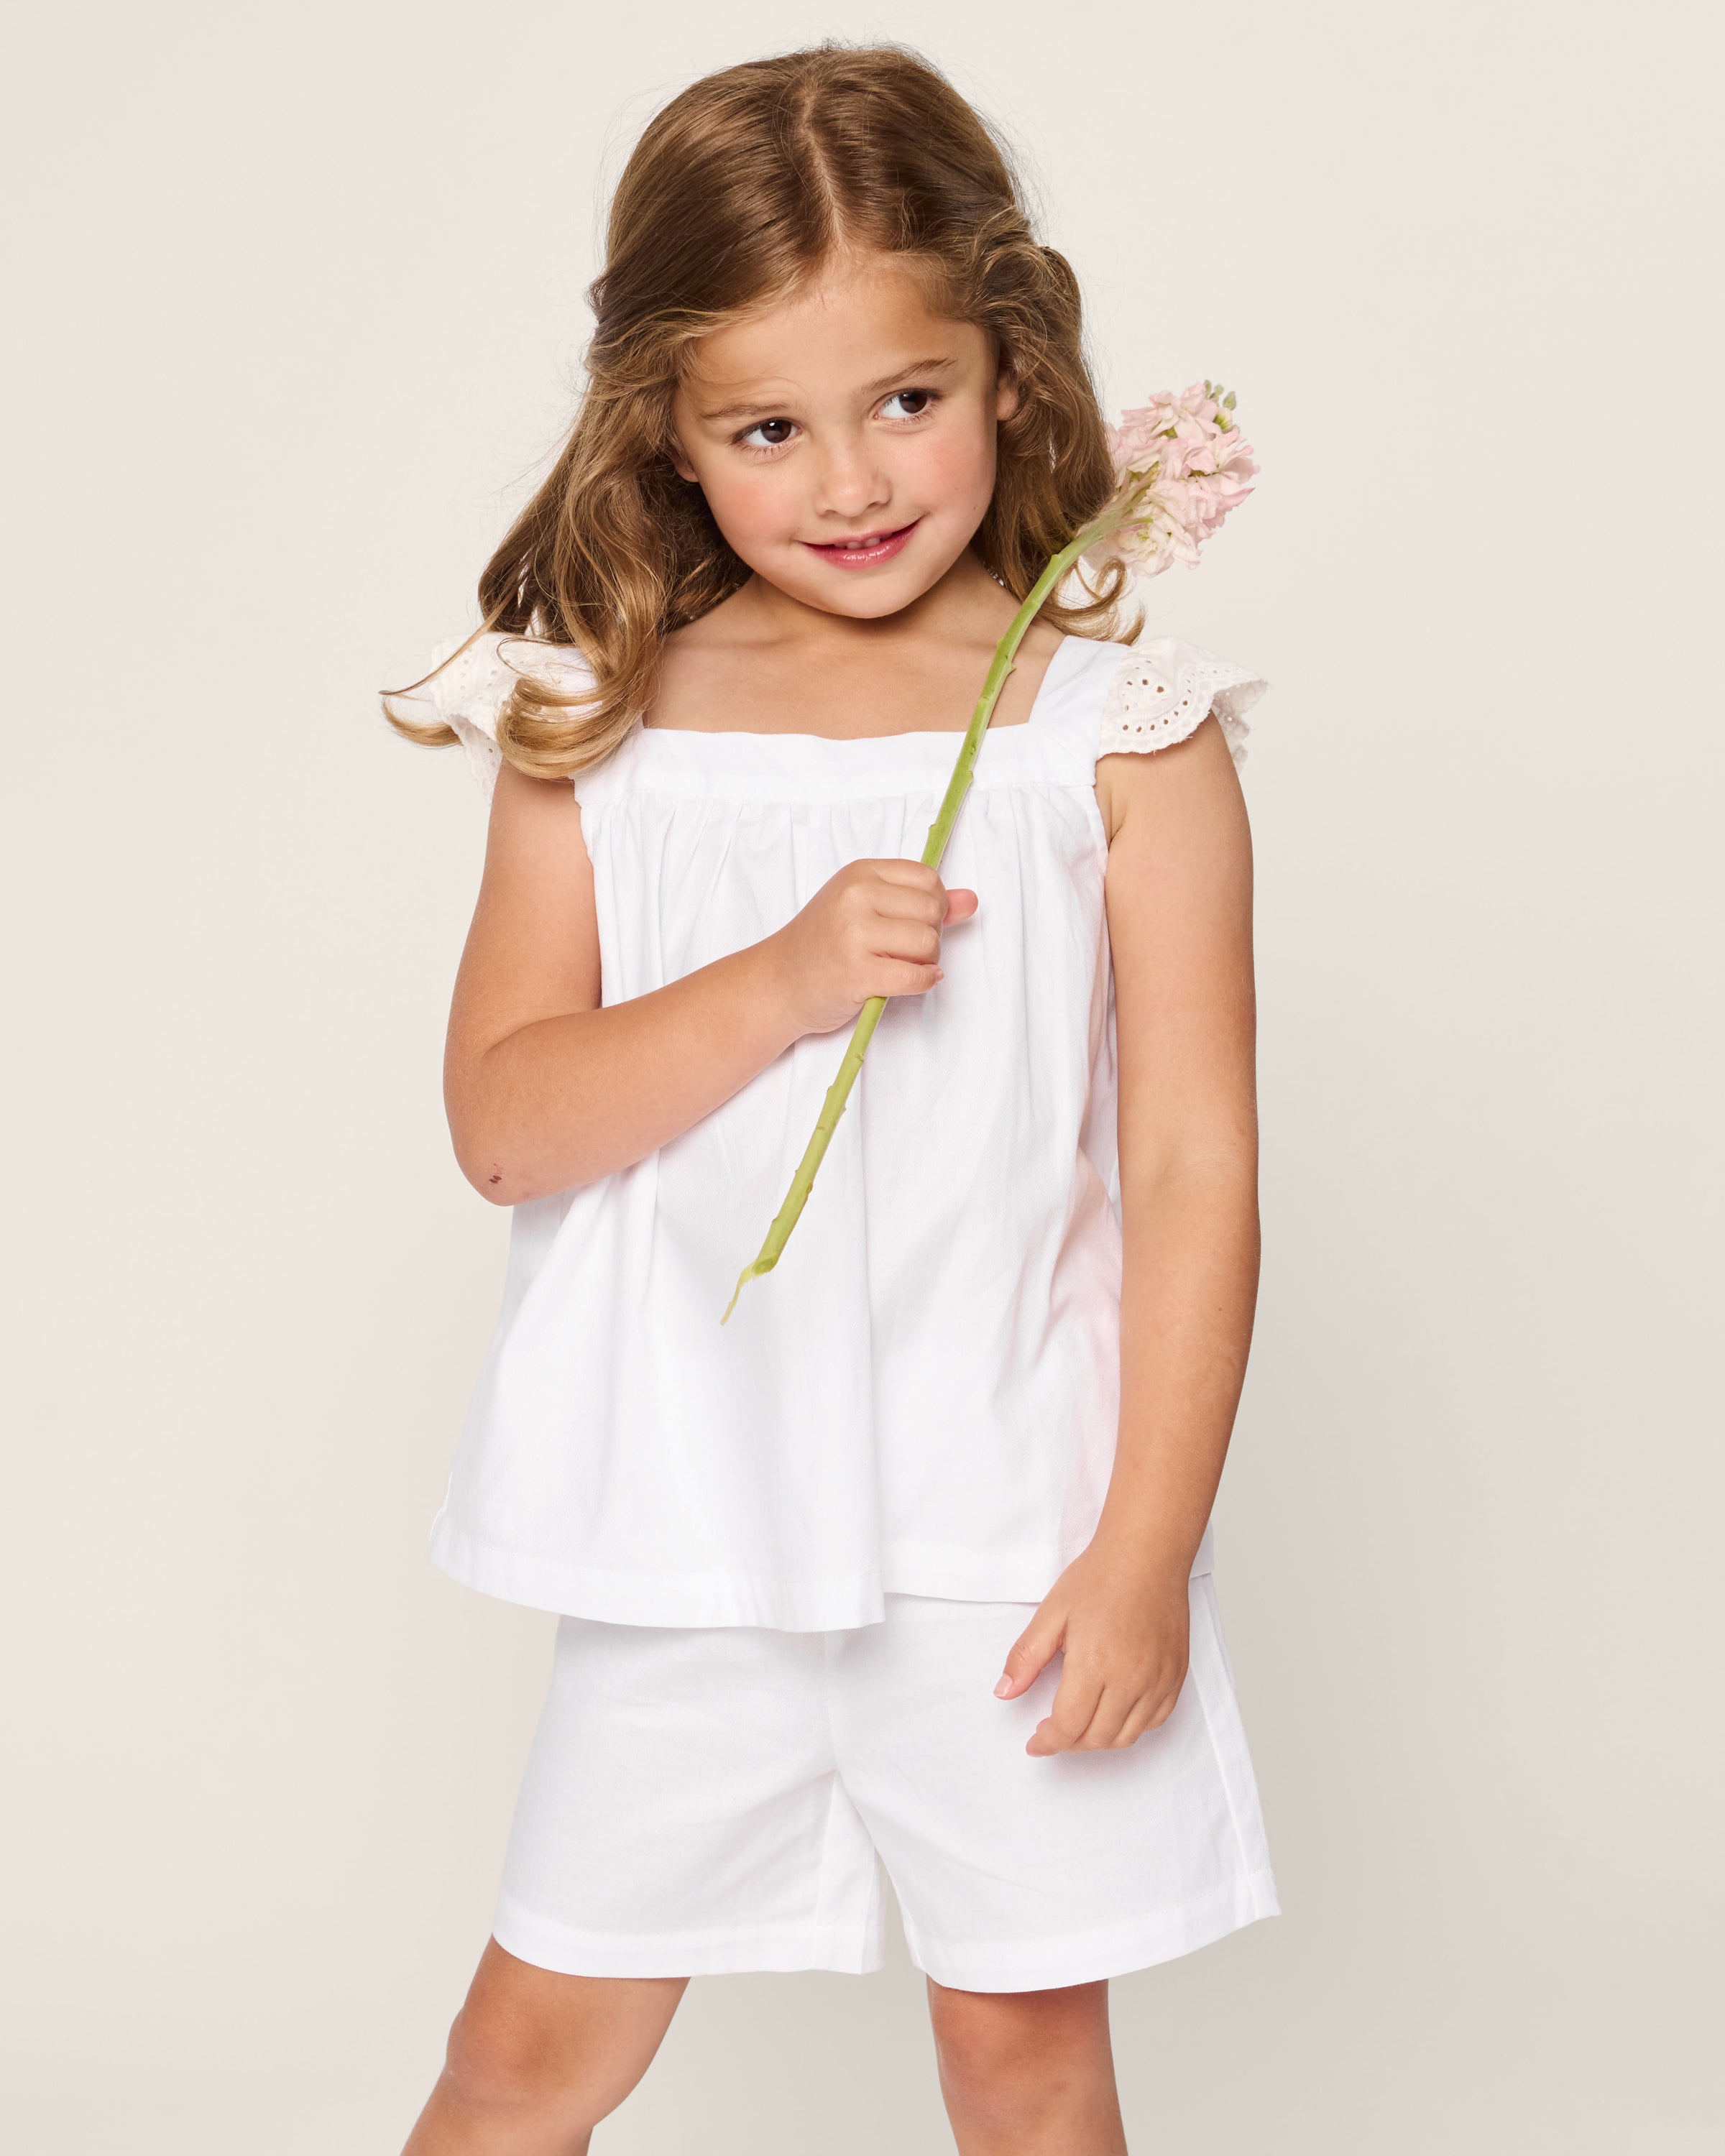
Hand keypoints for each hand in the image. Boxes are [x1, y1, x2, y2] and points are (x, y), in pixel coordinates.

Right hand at [767, 860, 977, 1035]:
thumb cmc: (824, 945)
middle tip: (905, 949)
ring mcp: (854, 934)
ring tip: (901, 965)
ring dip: (926, 961)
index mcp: (860, 874)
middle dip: (930, 934)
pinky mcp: (857, 973)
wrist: (779, 983)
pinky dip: (922, 982)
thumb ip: (919, 901)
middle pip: (932, 910)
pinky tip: (907, 980)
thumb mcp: (866, 909)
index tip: (915, 922)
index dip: (934, 905)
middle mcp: (855, 897)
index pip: (928, 879)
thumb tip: (971, 900)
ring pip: (928, 943)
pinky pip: (916, 976)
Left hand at [994, 1538, 1191, 1755]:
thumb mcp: (1052, 1613)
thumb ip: (1026, 1657)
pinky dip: (1132, 1727)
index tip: (1035, 1743)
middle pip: (1097, 1737)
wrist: (1147, 1554)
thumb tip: (1004, 1691)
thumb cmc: (1100, 1578)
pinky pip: (1155, 1720)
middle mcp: (1130, 1678)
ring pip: (1127, 1736)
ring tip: (1081, 1724)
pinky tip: (1114, 1712)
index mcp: (1094, 1664)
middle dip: (1069, 1742)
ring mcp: (1158, 1679)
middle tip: (1052, 1731)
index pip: (1068, 1725)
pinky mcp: (1176, 1675)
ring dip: (1099, 1740)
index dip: (1047, 1742)